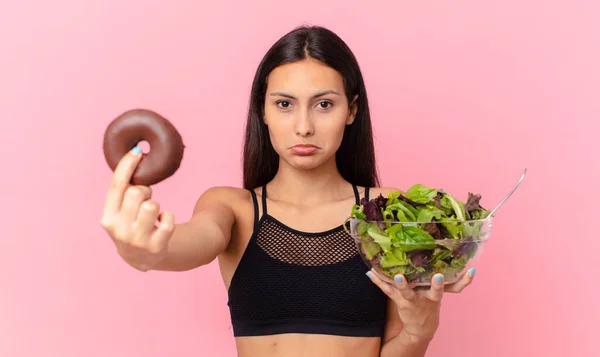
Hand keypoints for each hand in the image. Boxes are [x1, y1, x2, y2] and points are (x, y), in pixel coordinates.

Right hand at [100, 147, 174, 270]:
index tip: (137, 150)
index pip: (116, 187)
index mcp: (108, 218)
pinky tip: (162, 224)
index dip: (126, 166)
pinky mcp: (156, 247)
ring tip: (153, 214)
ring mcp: (137, 240)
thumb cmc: (132, 226)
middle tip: (146, 198)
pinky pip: (168, 219)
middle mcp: (119, 230)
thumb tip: (136, 154)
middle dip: (145, 191)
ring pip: (152, 206)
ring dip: (156, 205)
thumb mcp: (121, 212)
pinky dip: (168, 217)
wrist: (142, 258)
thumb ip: (124, 191)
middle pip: (136, 193)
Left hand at [367, 268, 475, 341]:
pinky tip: (369, 272)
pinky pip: (387, 290)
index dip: (455, 282)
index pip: (450, 288)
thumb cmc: (432, 303)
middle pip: (431, 292)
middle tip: (437, 275)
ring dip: (401, 284)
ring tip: (397, 276)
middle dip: (434, 285)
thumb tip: (473, 270)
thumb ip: (461, 283)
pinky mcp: (399, 301)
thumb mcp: (447, 294)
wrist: (420, 327)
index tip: (456, 274)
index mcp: (437, 294)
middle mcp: (426, 297)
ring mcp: (412, 300)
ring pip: (406, 292)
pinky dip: (378, 281)